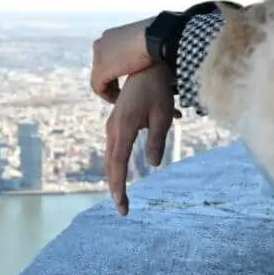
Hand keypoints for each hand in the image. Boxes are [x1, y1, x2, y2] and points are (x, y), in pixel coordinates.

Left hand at [90, 18, 153, 102]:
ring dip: (110, 89)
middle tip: (125, 89)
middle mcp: (102, 43)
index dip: (118, 69)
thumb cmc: (158, 38)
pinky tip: (120, 99)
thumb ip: (143, 48)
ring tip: (123, 96)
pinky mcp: (101, 70)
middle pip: (103, 66)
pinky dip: (108, 96)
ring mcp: (99, 57)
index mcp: (111, 35)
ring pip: (99, 78)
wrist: (154, 37)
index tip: (130, 78)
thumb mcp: (148, 42)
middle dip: (112, 79)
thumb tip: (149, 55)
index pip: (110, 55)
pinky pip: (98, 88)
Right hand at [104, 66, 179, 215]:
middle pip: (110, 164)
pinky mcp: (118, 121)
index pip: (117, 165)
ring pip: (112, 156)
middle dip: (116, 187)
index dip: (119, 188)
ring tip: (123, 195)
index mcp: (123, 128)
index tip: (122, 207)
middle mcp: (113, 128)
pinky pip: (117, 146)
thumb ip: (156, 141)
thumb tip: (152, 165)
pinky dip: (120, 162)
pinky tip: (131, 170)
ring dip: (118, 176)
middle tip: (124, 209)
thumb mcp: (162, 116)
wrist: (147, 65)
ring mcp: (113, 124)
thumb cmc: (158, 90)